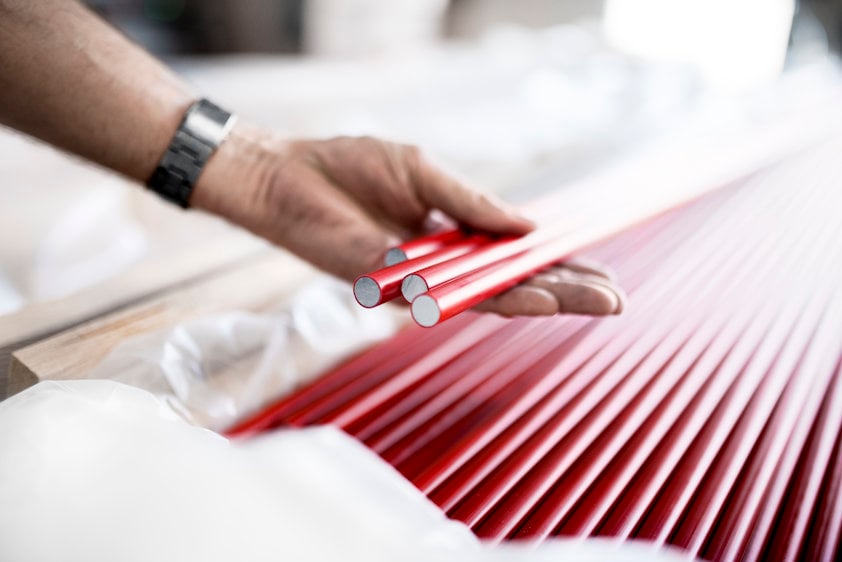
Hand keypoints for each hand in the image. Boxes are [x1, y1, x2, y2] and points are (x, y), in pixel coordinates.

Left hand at [193, 127, 624, 316]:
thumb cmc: (348, 168)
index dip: (559, 265)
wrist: (287, 174)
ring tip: (590, 302)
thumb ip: (473, 202)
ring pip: (489, 297)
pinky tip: (530, 298)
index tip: (603, 273)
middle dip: (565, 290)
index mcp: (451, 236)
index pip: (514, 257)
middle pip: (512, 283)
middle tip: (615, 302)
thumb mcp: (424, 173)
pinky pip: (447, 293)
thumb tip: (531, 224)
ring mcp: (417, 279)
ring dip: (541, 299)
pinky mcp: (390, 284)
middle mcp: (440, 265)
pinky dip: (490, 294)